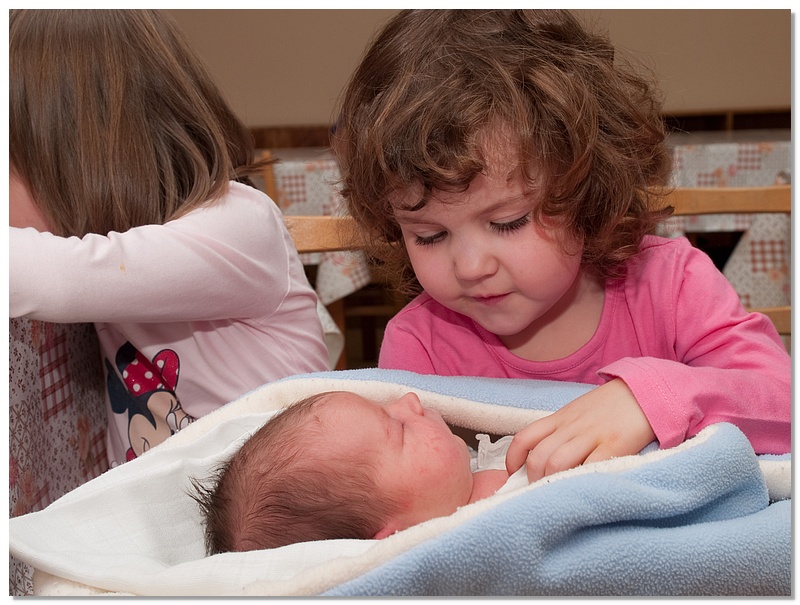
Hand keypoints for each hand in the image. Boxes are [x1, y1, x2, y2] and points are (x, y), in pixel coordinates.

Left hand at [505, 379, 655, 481]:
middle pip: (539, 457)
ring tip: (558, 495)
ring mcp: (592, 436)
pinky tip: (582, 490)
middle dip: (534, 480)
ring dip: (553, 484)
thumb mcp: (579, 412)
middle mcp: (571, 427)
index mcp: (560, 418)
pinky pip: (590, 467)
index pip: (525, 438)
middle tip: (540, 493)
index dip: (513, 459)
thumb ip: (562, 431)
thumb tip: (543, 458)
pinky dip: (581, 481)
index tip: (514, 474)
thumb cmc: (612, 406)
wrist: (646, 390)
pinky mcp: (614, 445)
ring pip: (558, 464)